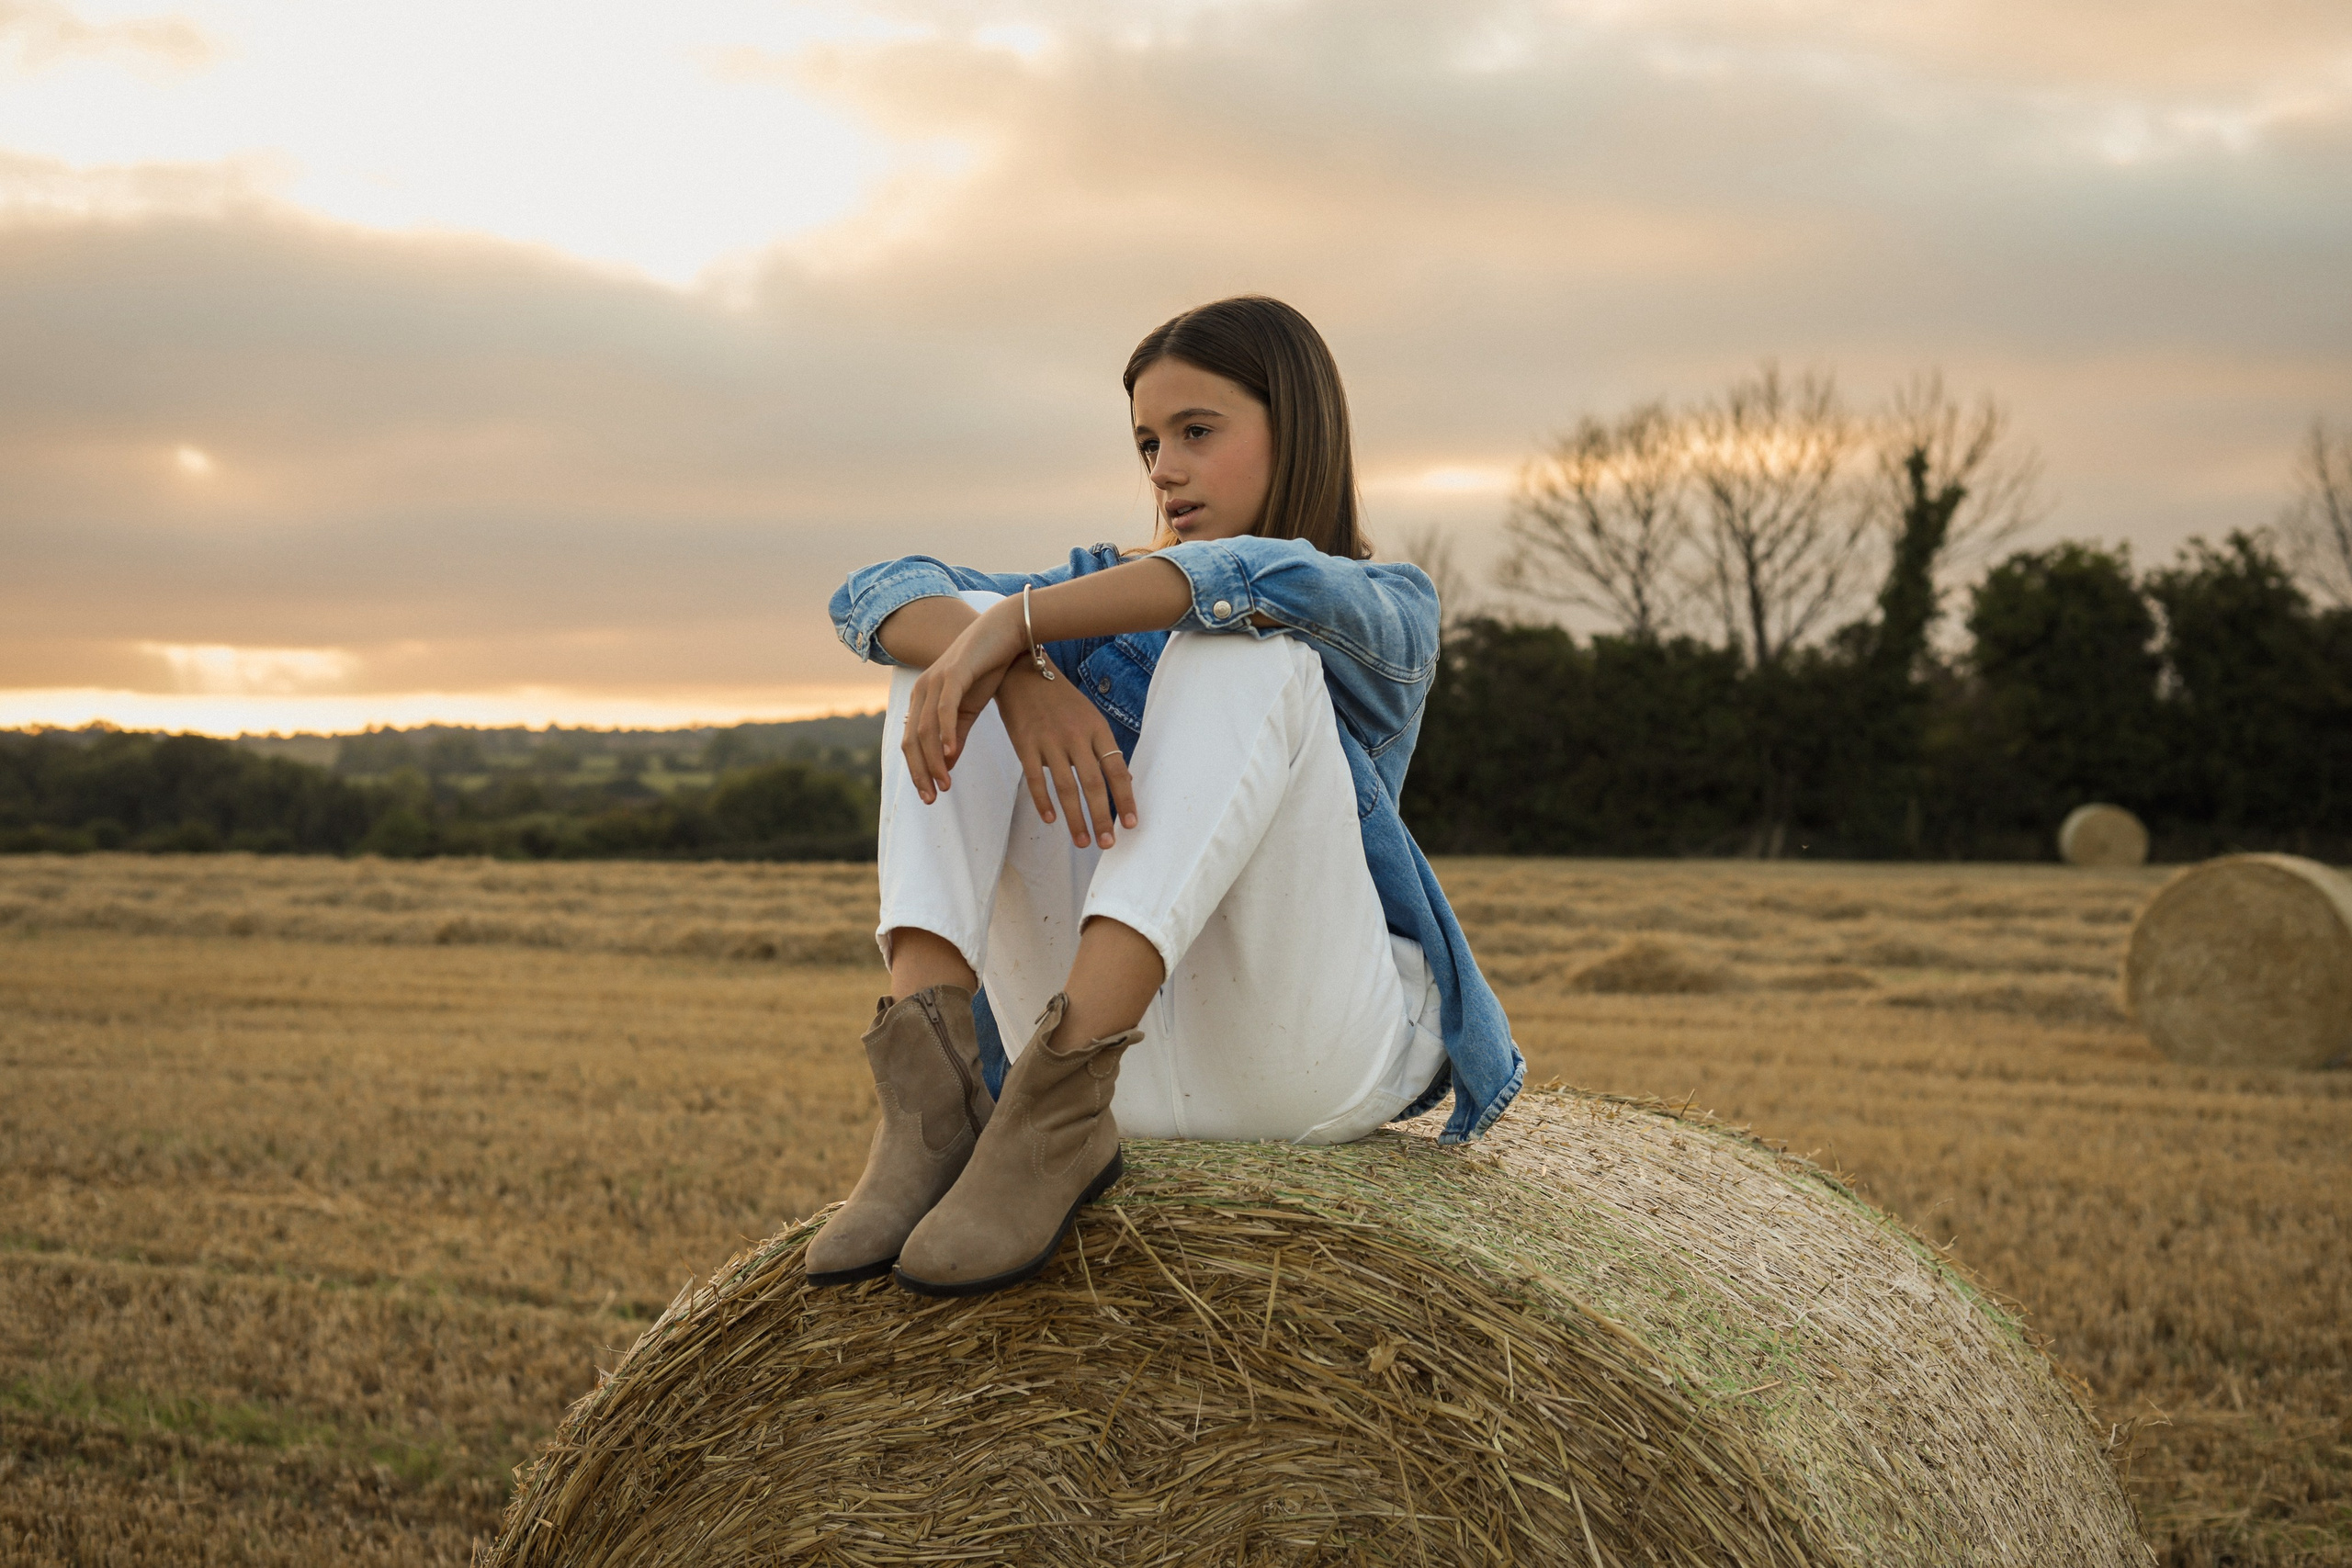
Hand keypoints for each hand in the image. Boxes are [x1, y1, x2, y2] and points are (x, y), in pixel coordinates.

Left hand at [900, 601, 1024, 803]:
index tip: (929, 796)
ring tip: (944, 783)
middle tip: (932, 798)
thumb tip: (947, 765)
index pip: (911, 742)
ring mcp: (935, 681)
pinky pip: (944, 710)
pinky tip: (952, 755)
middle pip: (912, 740)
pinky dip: (946, 734)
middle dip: (920, 772)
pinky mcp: (953, 674)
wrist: (1005, 632)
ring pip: (926, 730)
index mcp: (923, 699)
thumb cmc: (988, 669)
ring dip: (933, 760)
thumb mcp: (970, 709)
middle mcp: (922, 690)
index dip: (917, 771)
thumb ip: (957, 736)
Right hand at [995, 661, 1138, 848]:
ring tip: (1082, 841)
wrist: (1021, 673)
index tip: (1132, 824)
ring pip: (1066, 787)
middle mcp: (1076, 736)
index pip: (1116, 769)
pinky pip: (1036, 779)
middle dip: (1102, 817)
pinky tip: (1051, 819)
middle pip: (1093, 784)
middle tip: (1107, 844)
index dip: (1126, 798)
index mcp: (1096, 729)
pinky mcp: (1025, 745)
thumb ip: (1105, 749)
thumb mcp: (1090, 717)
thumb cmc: (1060, 700)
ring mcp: (1049, 741)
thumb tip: (1126, 780)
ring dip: (1075, 818)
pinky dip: (1043, 801)